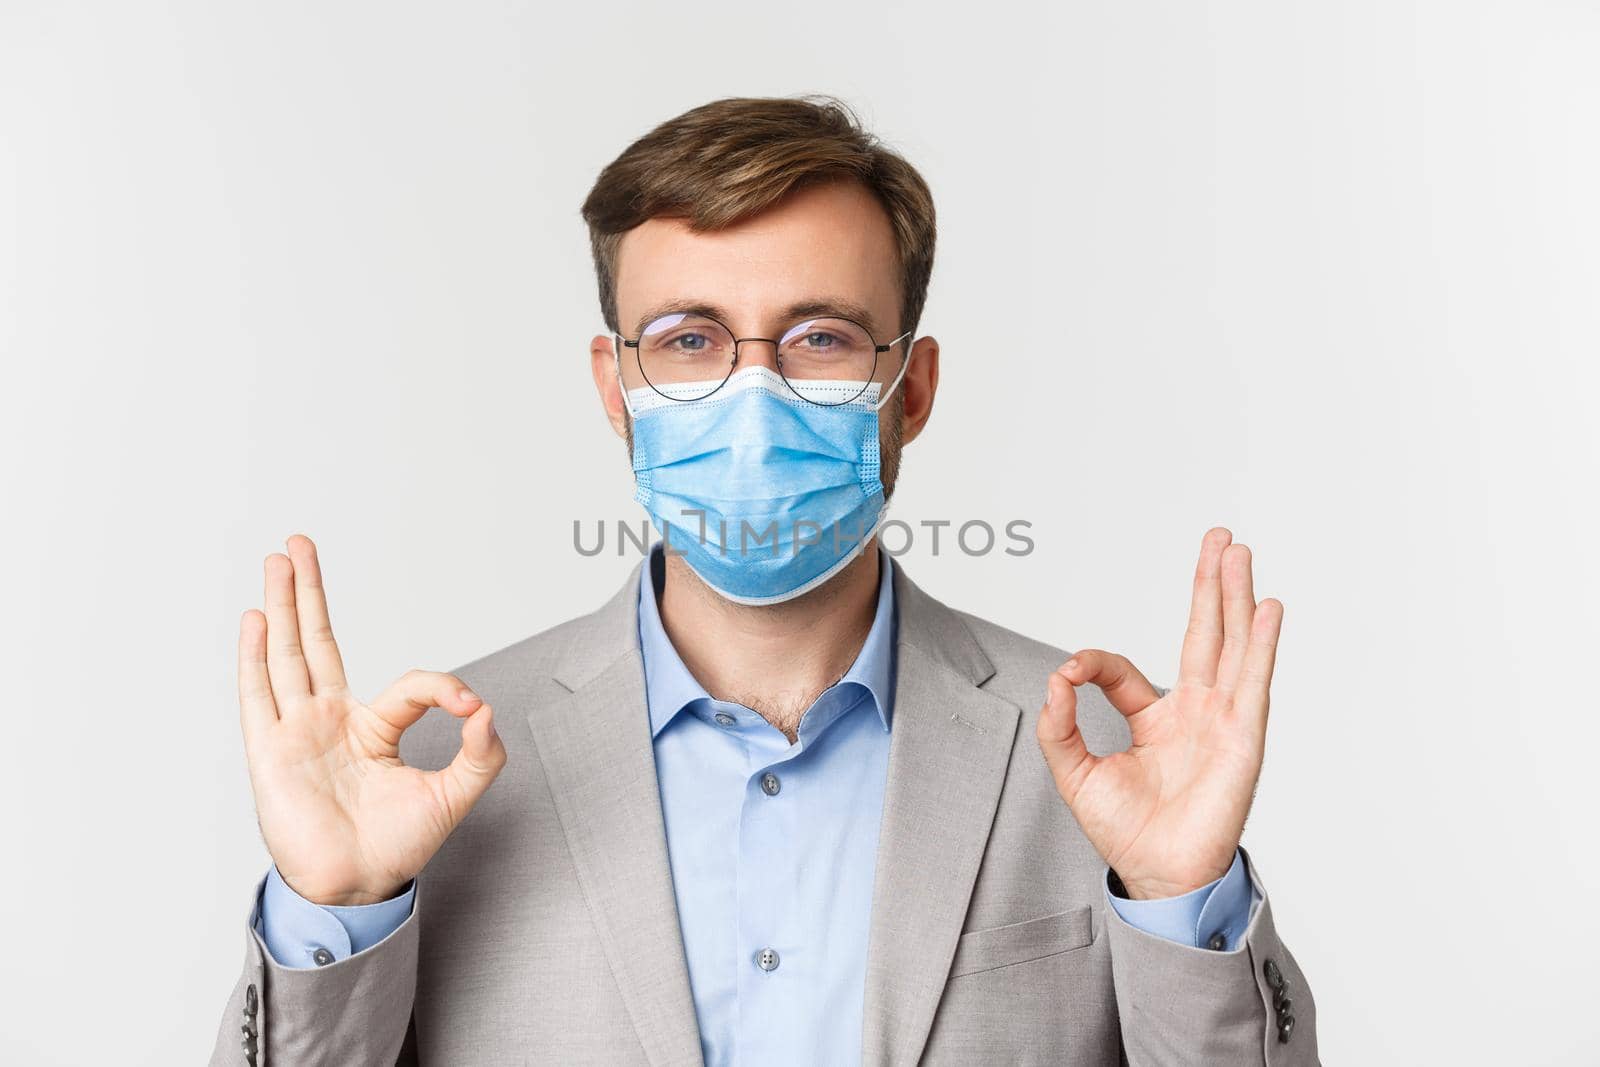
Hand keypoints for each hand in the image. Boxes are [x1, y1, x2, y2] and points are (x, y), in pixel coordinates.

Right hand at [238, 534, 507, 905]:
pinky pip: (260, 696)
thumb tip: (487, 708)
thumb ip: (481, 753)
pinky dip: (256, 656)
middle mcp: (330, 721)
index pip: (409, 685)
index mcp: (373, 728)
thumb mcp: (454, 795)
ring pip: (286, 656)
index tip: (472, 707)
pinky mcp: (271, 753)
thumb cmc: (398, 847)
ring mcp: (297, 732)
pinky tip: (257, 618)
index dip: (443, 688)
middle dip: (309, 592)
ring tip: (278, 560)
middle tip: (299, 544)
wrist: (359, 888)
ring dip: (282, 606)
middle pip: (315, 642)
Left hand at [1035, 527, 1282, 898]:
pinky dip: (1263, 643)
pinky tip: (1266, 607)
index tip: (1071, 671)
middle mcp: (1195, 712)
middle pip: (1205, 634)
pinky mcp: (1244, 736)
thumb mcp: (1075, 772)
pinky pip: (1254, 681)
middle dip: (1210, 586)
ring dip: (1236, 597)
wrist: (1158, 875)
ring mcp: (1223, 720)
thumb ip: (1059, 724)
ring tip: (1239, 553)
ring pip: (1233, 644)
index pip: (1126, 671)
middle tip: (1219, 539)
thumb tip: (1055, 678)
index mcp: (1156, 719)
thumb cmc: (1125, 832)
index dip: (1095, 664)